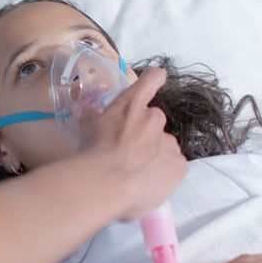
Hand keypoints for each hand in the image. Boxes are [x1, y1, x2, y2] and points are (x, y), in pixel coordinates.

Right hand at [80, 67, 187, 220]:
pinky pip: (173, 168)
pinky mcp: (179, 165)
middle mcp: (154, 118)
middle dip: (144, 137)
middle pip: (154, 125)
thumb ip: (89, 116)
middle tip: (127, 155)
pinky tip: (147, 184)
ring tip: (136, 175)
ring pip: (164, 148)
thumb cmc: (92, 153)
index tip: (154, 81)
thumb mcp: (86, 129)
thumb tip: (82, 107)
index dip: (153, 80)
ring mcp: (169, 142)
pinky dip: (164, 175)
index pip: (152, 79)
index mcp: (132, 104)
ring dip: (154, 157)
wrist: (107, 183)